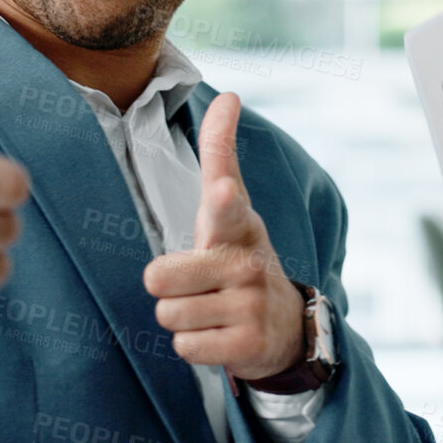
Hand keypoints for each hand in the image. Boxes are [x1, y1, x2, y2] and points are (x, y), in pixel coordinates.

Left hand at [142, 93, 305, 381]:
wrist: (283, 325)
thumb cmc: (239, 256)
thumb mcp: (231, 207)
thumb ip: (220, 153)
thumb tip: (228, 94)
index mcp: (238, 225)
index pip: (227, 207)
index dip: (223, 200)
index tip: (223, 192)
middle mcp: (248, 263)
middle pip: (159, 278)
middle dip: (166, 288)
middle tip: (195, 285)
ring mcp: (251, 306)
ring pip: (168, 316)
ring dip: (181, 318)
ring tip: (209, 309)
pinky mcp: (248, 346)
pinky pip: (184, 348)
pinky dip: (194, 347)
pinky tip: (218, 335)